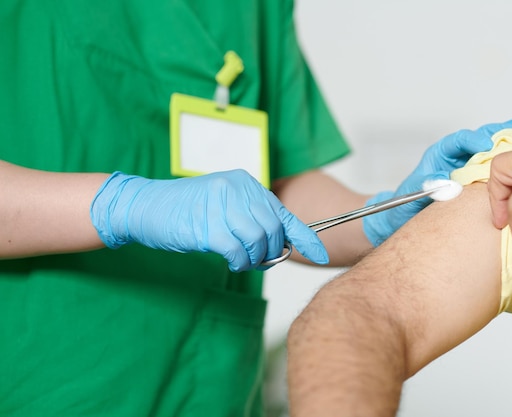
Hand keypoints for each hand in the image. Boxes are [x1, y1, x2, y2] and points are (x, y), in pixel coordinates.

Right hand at [90, 169, 327, 271]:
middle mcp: (238, 188)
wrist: (146, 207)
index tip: (321, 254)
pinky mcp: (207, 225)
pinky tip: (230, 260)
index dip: (305, 236)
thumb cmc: (187, 211)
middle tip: (258, 260)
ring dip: (254, 259)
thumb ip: (253, 218)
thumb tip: (282, 245)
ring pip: (259, 242)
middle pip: (274, 231)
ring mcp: (222, 205)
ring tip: (240, 260)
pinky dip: (238, 261)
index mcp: (246, 183)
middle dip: (271, 252)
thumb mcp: (225, 206)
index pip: (284, 213)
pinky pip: (237, 252)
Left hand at [363, 116, 511, 245]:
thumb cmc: (408, 203)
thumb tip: (444, 180)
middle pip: (482, 137)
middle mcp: (458, 157)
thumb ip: (430, 184)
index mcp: (440, 155)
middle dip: (502, 131)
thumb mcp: (416, 192)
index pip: (458, 141)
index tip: (485, 143)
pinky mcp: (480, 177)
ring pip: (493, 147)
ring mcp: (470, 165)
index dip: (473, 140)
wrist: (407, 217)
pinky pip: (498, 165)